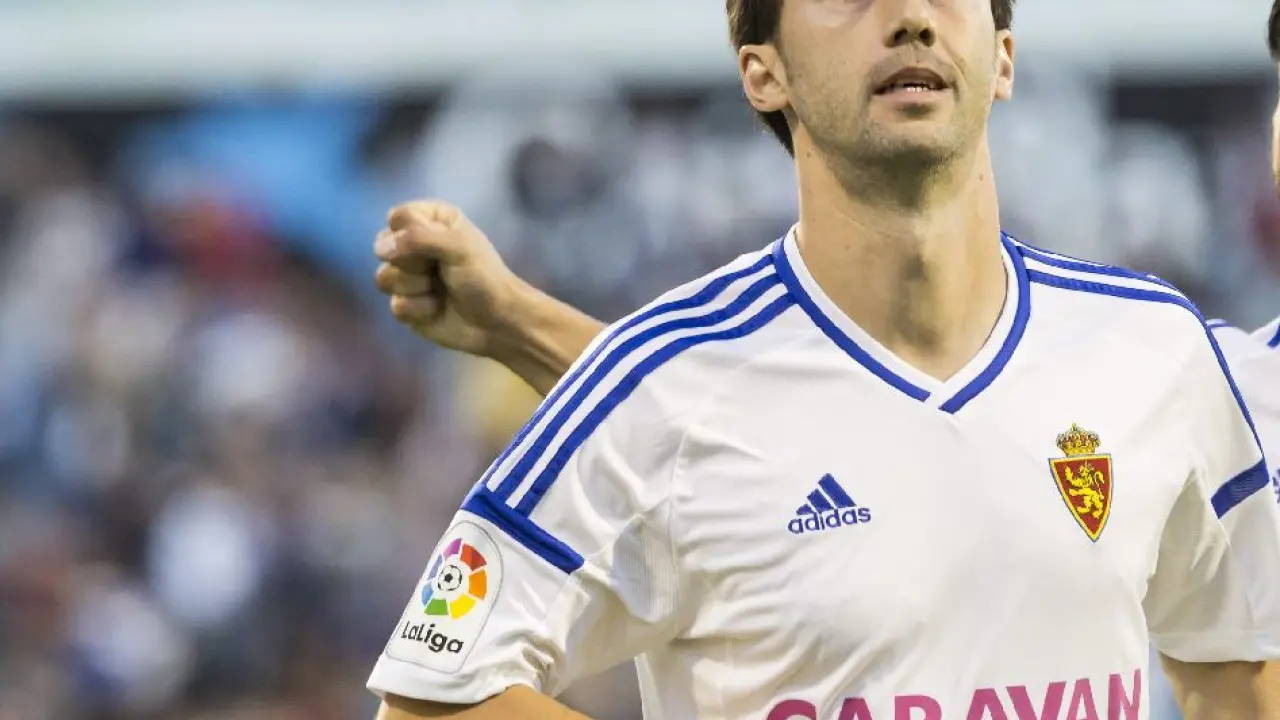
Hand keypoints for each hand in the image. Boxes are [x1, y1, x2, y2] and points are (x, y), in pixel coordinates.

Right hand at [375, 201, 524, 357]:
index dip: (411, 235)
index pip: (397, 217)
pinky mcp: (406, 303)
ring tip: (441, 290)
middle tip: (441, 269)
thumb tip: (380, 249)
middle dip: (413, 263)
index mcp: (431, 219)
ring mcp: (408, 274)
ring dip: (417, 287)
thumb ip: (417, 238)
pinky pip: (396, 305)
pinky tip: (438, 309)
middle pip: (383, 247)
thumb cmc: (484, 278)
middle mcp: (415, 243)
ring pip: (384, 278)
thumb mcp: (458, 247)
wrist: (498, 322)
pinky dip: (420, 309)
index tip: (441, 246)